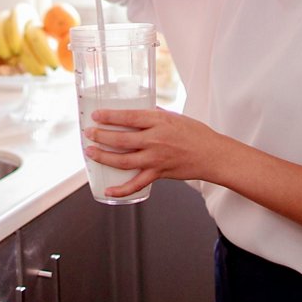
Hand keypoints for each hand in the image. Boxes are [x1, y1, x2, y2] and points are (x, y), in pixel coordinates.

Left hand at [83, 108, 229, 198]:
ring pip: (123, 160)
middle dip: (101, 137)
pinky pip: (136, 184)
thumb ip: (155, 115)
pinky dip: (121, 189)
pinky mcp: (159, 174)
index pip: (129, 117)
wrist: (212, 155)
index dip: (110, 117)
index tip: (96, 115)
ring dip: (104, 157)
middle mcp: (155, 140)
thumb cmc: (196, 134)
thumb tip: (139, 111)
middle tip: (89, 134)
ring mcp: (156, 159)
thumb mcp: (175, 116)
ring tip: (91, 153)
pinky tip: (109, 190)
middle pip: (121, 139)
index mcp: (159, 122)